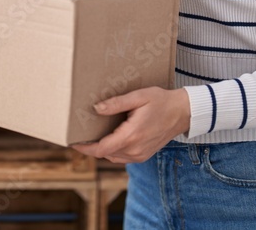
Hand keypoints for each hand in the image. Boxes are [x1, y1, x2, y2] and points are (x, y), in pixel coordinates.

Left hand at [71, 87, 190, 163]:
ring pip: (113, 157)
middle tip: (79, 136)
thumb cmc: (161, 101)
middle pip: (105, 154)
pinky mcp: (143, 155)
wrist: (182, 113)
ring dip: (102, 149)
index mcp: (132, 136)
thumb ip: (116, 103)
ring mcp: (140, 155)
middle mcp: (135, 150)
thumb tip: (96, 109)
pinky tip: (109, 139)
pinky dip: (113, 150)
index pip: (101, 149)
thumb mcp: (138, 97)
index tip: (72, 143)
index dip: (85, 148)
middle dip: (91, 147)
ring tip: (91, 137)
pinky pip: (122, 157)